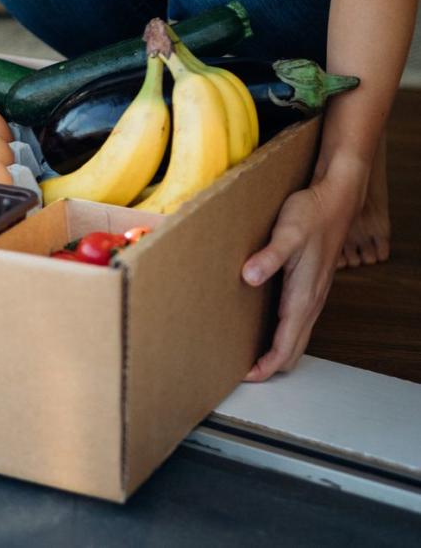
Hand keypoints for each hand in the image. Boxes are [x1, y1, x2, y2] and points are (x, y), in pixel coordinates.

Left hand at [240, 173, 361, 381]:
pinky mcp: (310, 287)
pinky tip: (263, 330)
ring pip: (297, 338)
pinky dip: (282, 336)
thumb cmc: (311, 215)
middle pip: (293, 350)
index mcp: (303, 296)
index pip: (286, 346)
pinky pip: (297, 323)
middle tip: (241, 373)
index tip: (244, 376)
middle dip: (270, 367)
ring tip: (248, 358)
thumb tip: (250, 276)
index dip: (266, 366)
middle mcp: (310, 301)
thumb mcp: (287, 233)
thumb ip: (269, 256)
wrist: (335, 199)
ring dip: (276, 353)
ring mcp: (312, 296)